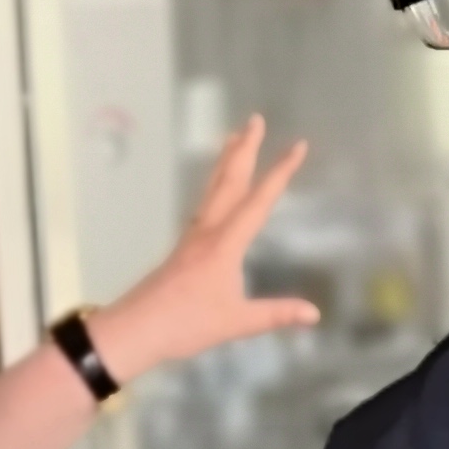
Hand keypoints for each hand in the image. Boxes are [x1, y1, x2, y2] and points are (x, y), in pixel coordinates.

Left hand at [85, 116, 321, 382]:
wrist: (135, 329)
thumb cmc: (184, 325)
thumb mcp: (236, 322)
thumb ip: (276, 314)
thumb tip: (313, 314)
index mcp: (225, 243)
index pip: (259, 199)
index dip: (281, 172)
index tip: (299, 146)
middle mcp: (208, 231)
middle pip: (229, 180)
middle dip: (246, 149)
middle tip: (255, 119)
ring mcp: (192, 236)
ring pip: (212, 188)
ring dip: (226, 160)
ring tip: (234, 137)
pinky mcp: (183, 247)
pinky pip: (204, 204)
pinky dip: (215, 185)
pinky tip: (216, 189)